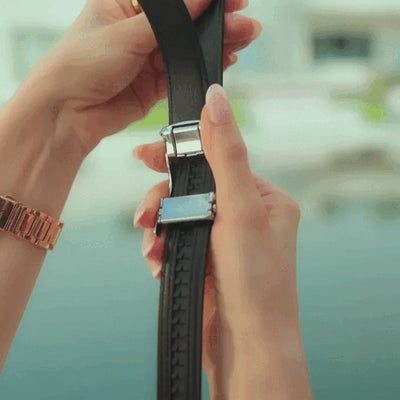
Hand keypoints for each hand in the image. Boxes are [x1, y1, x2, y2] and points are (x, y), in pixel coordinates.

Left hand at [17, 0, 260, 154]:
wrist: (69, 112)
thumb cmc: (80, 64)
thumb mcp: (125, 33)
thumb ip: (167, 22)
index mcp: (125, 3)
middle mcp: (138, 29)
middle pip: (186, 22)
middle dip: (217, 21)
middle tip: (246, 22)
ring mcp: (148, 57)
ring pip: (189, 48)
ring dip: (216, 44)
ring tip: (244, 39)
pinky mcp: (154, 83)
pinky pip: (184, 72)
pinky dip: (202, 67)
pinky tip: (223, 60)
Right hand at [133, 84, 311, 398]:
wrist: (246, 343)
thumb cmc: (255, 281)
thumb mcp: (241, 208)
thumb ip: (226, 153)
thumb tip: (217, 99)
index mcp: (262, 197)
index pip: (216, 159)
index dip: (179, 153)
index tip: (144, 153)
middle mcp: (245, 214)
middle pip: (191, 188)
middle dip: (162, 201)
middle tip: (144, 216)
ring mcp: (224, 237)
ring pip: (178, 215)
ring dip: (159, 229)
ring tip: (153, 248)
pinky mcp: (206, 258)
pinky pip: (175, 239)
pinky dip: (162, 248)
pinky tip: (158, 262)